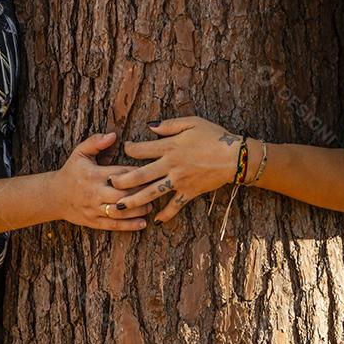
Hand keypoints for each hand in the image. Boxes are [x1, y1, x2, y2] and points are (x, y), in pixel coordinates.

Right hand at [52, 132, 151, 230]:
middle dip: (140, 193)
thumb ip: (95, 142)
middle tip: (155, 190)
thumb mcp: (80, 153)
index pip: (120, 173)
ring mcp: (93, 209)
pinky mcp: (93, 222)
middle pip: (122, 194)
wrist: (54, 196)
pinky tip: (143, 223)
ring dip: (137, 210)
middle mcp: (94, 193)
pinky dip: (129, 226)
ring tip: (151, 206)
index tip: (151, 171)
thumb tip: (113, 135)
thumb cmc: (72, 172)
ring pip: (120, 211)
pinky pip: (113, 225)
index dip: (137, 173)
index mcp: (93, 175)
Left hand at [110, 117, 247, 224]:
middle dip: (122, 180)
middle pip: (140, 175)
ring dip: (134, 200)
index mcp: (170, 147)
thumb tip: (150, 126)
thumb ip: (169, 125)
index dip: (129, 149)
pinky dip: (166, 214)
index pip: (141, 150)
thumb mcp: (191, 122)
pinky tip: (156, 221)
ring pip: (152, 193)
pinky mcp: (189, 192)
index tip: (124, 149)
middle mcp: (171, 165)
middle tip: (109, 183)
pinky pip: (175, 206)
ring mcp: (179, 181)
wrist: (235, 157)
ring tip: (119, 207)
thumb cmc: (214, 136)